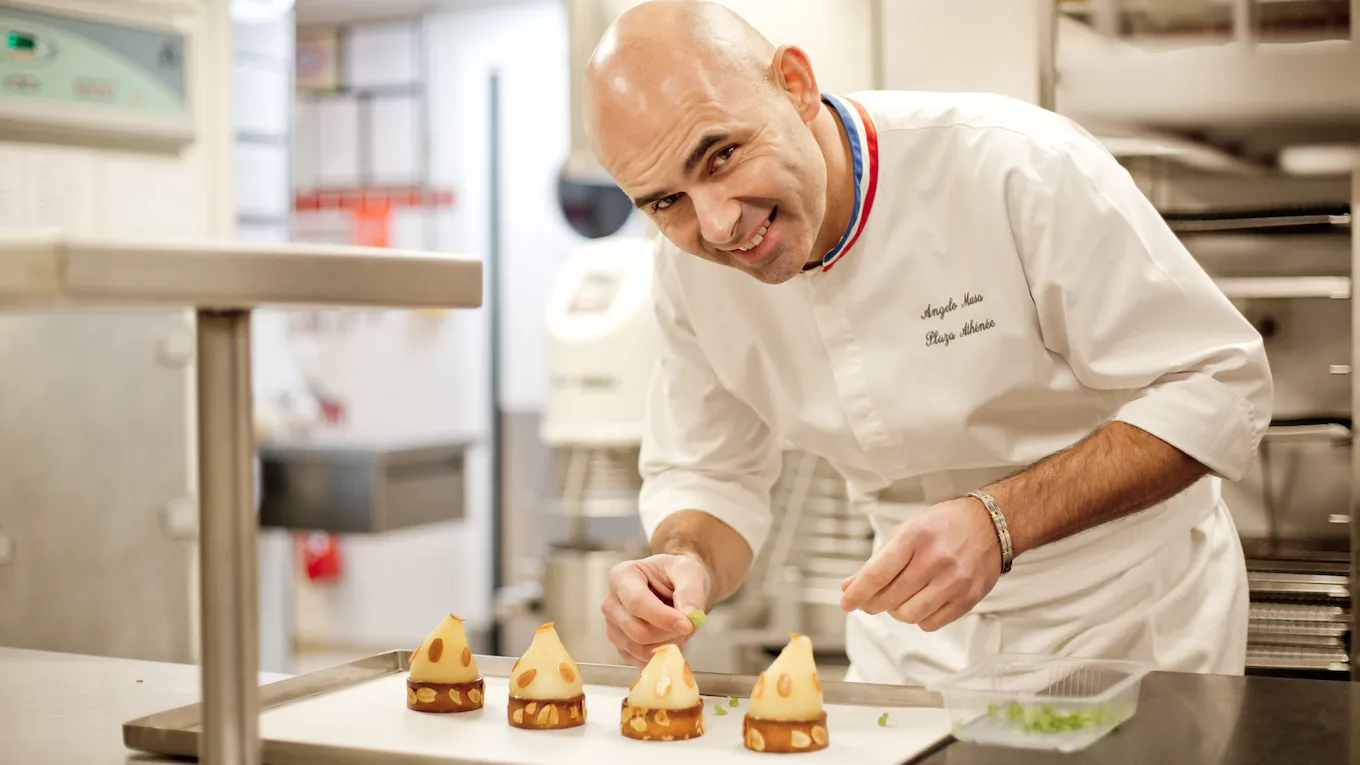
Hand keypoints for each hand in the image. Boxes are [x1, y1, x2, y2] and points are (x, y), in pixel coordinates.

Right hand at [601, 553, 711, 666]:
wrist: (675, 586)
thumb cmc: (676, 575)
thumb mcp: (688, 572)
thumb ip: (690, 592)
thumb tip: (689, 616)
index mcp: (622, 577)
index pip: (636, 602)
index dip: (663, 617)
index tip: (687, 625)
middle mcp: (611, 603)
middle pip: (638, 631)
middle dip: (669, 633)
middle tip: (688, 625)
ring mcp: (613, 627)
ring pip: (640, 649)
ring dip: (667, 644)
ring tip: (679, 629)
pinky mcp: (621, 647)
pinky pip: (642, 660)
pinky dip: (662, 654)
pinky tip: (670, 638)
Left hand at [839, 497, 1002, 631]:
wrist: (989, 525)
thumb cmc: (942, 526)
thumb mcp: (905, 532)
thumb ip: (876, 562)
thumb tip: (848, 587)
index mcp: (914, 538)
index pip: (878, 573)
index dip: (857, 593)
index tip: (846, 602)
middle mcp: (935, 560)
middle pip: (890, 598)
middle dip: (873, 604)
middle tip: (871, 601)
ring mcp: (954, 581)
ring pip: (909, 615)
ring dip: (897, 612)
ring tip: (900, 598)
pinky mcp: (968, 598)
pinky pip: (931, 624)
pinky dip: (919, 618)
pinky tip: (921, 603)